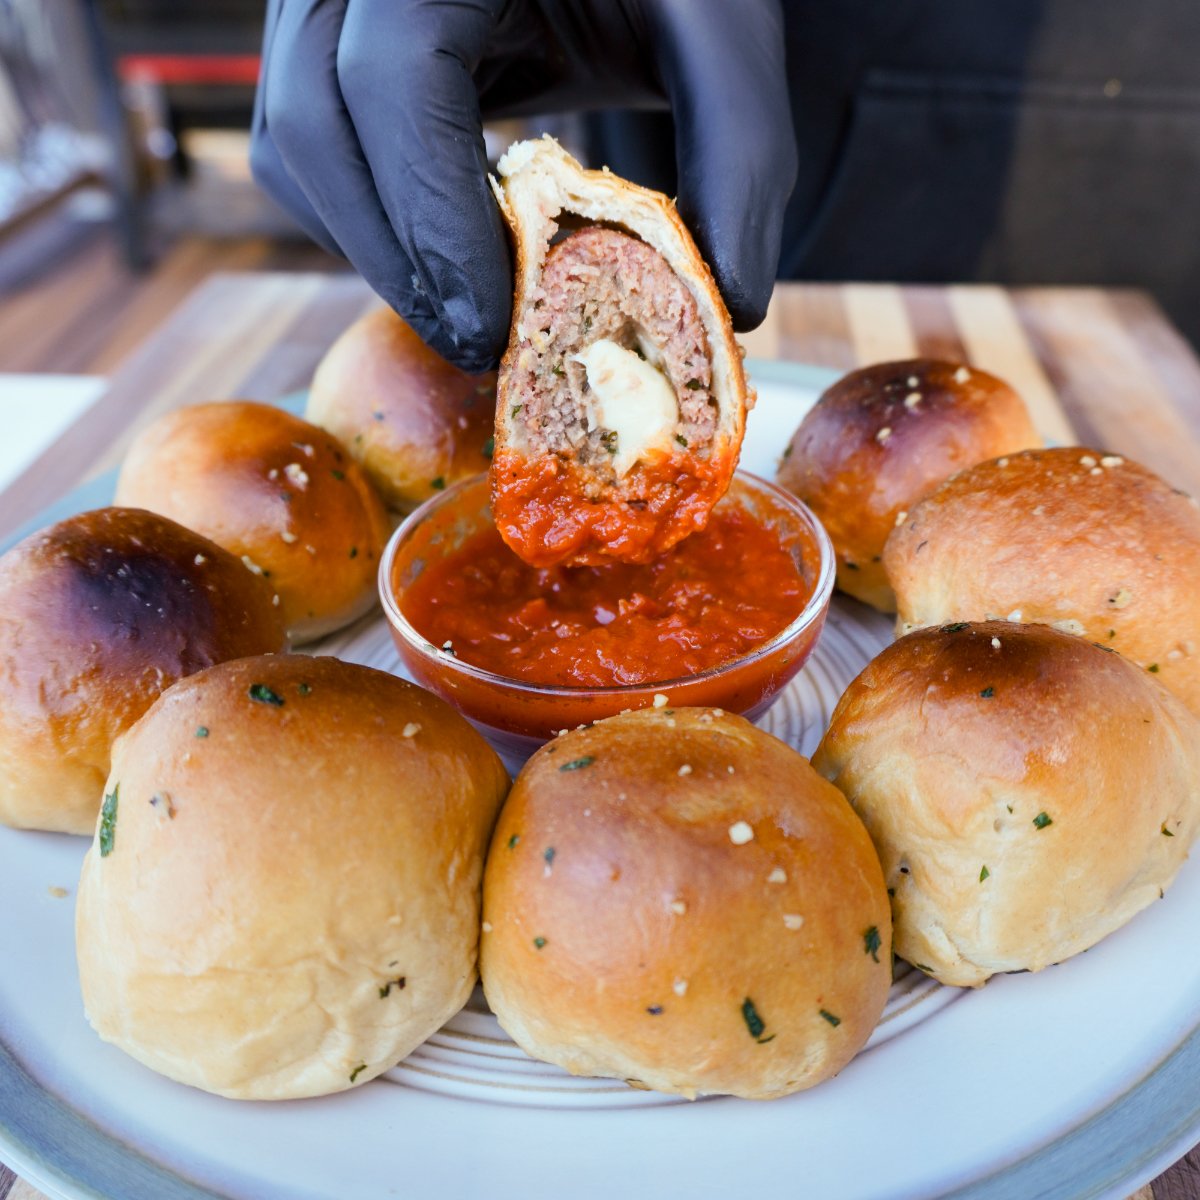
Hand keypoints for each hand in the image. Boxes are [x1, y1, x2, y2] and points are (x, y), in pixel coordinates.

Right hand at [251, 0, 796, 372]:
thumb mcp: (721, 33)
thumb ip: (739, 154)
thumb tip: (734, 301)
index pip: (393, 78)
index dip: (434, 218)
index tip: (493, 329)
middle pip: (312, 126)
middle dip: (399, 263)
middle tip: (481, 349)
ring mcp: (316, 0)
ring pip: (292, 150)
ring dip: (377, 252)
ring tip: (470, 307)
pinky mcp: (315, 45)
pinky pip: (300, 154)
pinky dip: (364, 222)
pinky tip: (446, 246)